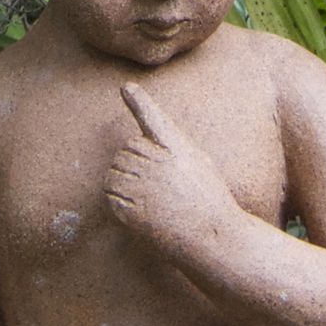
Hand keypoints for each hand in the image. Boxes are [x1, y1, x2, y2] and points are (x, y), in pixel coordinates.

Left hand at [105, 84, 237, 261]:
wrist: (214, 238)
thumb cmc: (210, 202)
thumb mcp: (200, 165)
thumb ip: (174, 150)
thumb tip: (144, 144)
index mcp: (179, 151)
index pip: (155, 120)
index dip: (140, 102)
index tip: (127, 87)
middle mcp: (160, 165)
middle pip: (125, 151)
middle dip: (130, 164)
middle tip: (149, 183)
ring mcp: (144, 188)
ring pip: (114, 173)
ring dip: (121, 181)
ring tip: (145, 197)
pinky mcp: (133, 210)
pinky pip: (111, 197)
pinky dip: (118, 201)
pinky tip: (138, 211)